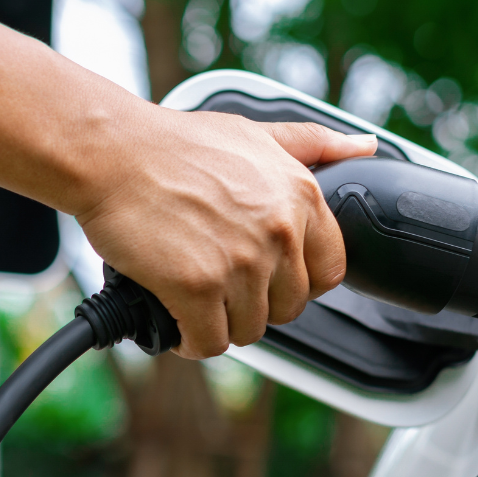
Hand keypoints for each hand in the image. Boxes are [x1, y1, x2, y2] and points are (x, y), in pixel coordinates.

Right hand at [76, 107, 376, 358]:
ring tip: (194, 299)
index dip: (297, 282)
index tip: (269, 278)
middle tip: (220, 285)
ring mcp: (240, 262)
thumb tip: (365, 147)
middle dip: (255, 303)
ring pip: (249, 330)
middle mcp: (279, 231)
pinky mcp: (198, 287)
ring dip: (220, 322)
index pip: (329, 272)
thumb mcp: (255, 133)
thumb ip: (313, 144)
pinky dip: (191, 340)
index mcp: (301, 197)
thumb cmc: (175, 144)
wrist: (113, 152)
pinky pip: (210, 343)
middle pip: (288, 307)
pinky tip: (175, 319)